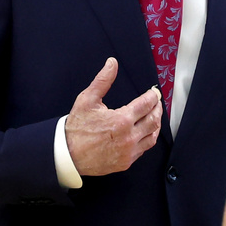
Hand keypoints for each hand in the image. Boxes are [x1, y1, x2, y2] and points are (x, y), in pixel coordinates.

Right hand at [64, 58, 162, 176]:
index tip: (154, 92)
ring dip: (156, 124)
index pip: (147, 104)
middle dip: (158, 108)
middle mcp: (129, 137)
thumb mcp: (87, 100)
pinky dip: (147, 138)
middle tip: (156, 102)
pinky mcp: (126, 162)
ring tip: (154, 116)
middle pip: (154, 120)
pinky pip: (143, 149)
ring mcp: (128, 152)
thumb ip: (103, 80)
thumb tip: (112, 63)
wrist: (67, 155)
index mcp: (122, 120)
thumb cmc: (76, 128)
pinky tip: (144, 132)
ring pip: (152, 136)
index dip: (153, 96)